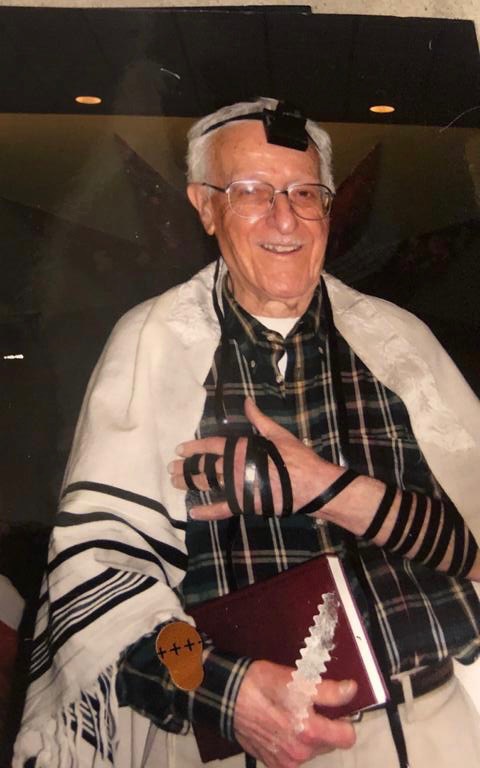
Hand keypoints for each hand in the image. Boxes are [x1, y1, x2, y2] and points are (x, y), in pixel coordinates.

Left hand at [168, 398, 342, 519]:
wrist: (310, 484)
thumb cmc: (296, 457)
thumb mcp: (277, 433)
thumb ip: (258, 419)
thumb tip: (247, 402)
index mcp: (241, 448)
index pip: (211, 446)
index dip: (194, 447)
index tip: (181, 449)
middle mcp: (234, 467)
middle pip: (203, 466)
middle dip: (186, 466)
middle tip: (172, 467)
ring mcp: (237, 487)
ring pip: (207, 484)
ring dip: (189, 483)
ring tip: (175, 482)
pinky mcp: (244, 504)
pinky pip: (221, 509)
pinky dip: (206, 511)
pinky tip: (193, 512)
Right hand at [233, 661, 356, 767]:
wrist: (229, 697)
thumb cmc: (263, 684)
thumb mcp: (298, 680)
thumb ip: (329, 691)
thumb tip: (351, 691)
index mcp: (309, 732)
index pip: (347, 737)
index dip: (344, 720)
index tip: (336, 710)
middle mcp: (300, 753)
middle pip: (329, 743)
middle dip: (324, 727)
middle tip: (309, 707)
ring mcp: (285, 761)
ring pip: (312, 750)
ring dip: (308, 736)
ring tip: (291, 715)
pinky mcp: (273, 763)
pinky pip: (294, 756)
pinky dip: (292, 743)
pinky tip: (280, 726)